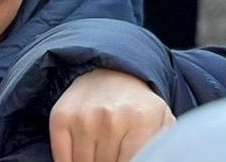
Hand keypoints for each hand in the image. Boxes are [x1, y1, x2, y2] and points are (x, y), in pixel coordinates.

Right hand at [48, 69, 174, 161]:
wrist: (111, 74)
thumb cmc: (139, 108)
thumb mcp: (162, 124)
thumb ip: (164, 149)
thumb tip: (154, 158)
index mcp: (142, 121)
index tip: (126, 155)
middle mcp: (110, 117)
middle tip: (117, 149)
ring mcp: (83, 117)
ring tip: (103, 148)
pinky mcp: (61, 117)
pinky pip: (62, 159)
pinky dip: (71, 161)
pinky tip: (84, 150)